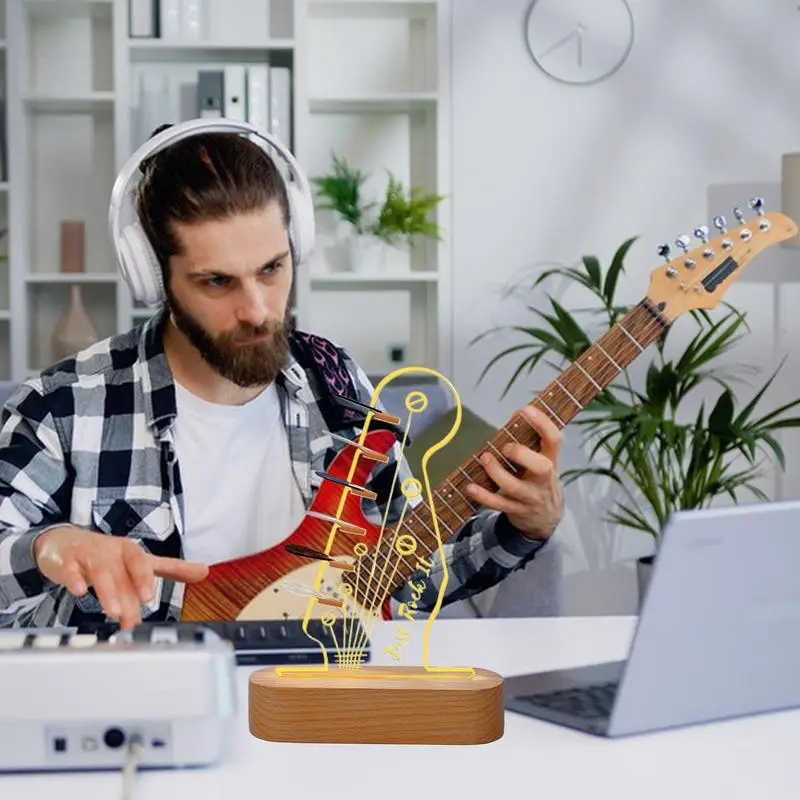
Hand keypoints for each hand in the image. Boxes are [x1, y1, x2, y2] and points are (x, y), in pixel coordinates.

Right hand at [33, 526, 208, 629]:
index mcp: (129, 551)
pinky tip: (79, 591)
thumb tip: (205, 571)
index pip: (141, 562)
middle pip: (121, 573)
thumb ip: (171, 567)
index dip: (144, 579)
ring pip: (98, 572)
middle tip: (132, 618)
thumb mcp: (140, 559)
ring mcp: (87, 556)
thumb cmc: (107, 554)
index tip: (149, 598)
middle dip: (128, 595)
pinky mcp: (65, 562)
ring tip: (114, 612)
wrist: (64, 542)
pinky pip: (69, 569)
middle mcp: (110, 552)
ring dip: (107, 591)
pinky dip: (73, 579)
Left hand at [466, 405, 563, 540]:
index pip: (554, 440)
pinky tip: (470, 487)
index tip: (526, 409)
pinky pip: (498, 504)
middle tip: (506, 447)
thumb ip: (531, 441)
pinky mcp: (516, 510)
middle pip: (541, 468)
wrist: (547, 518)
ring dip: (496, 472)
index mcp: (551, 461)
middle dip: (522, 455)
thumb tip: (514, 415)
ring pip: (514, 487)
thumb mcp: (542, 460)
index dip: (543, 423)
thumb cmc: (539, 480)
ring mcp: (531, 497)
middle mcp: (544, 480)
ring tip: (484, 458)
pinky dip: (483, 496)